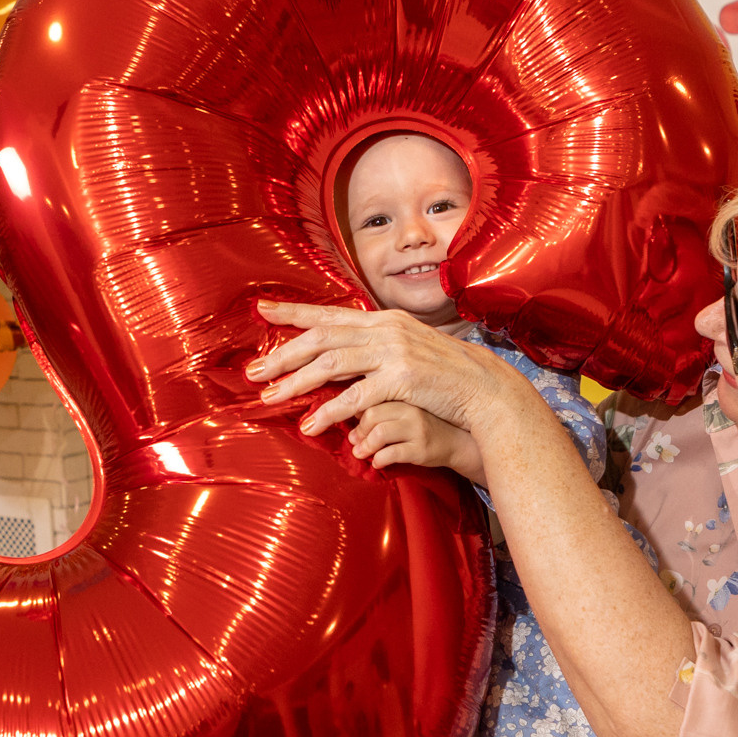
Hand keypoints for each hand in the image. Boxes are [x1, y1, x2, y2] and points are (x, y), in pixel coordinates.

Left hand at [247, 301, 525, 437]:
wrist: (484, 387)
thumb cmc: (446, 373)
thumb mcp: (410, 347)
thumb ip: (378, 345)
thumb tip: (348, 347)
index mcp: (384, 320)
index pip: (331, 313)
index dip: (295, 312)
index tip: (263, 311)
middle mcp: (385, 330)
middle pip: (322, 337)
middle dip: (283, 355)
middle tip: (253, 373)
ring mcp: (394, 353)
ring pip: (331, 364)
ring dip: (296, 383)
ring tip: (270, 398)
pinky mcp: (402, 380)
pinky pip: (356, 397)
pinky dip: (329, 411)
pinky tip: (311, 425)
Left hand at [349, 403, 485, 484]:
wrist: (458, 442)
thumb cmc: (427, 425)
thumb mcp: (408, 410)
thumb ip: (386, 408)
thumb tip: (353, 414)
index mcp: (405, 395)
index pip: (372, 400)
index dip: (357, 416)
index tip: (354, 427)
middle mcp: (411, 409)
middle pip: (372, 416)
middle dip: (359, 432)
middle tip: (354, 443)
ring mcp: (417, 429)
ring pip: (380, 434)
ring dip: (365, 447)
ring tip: (361, 454)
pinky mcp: (422, 448)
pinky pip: (392, 453)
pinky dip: (379, 459)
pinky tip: (377, 463)